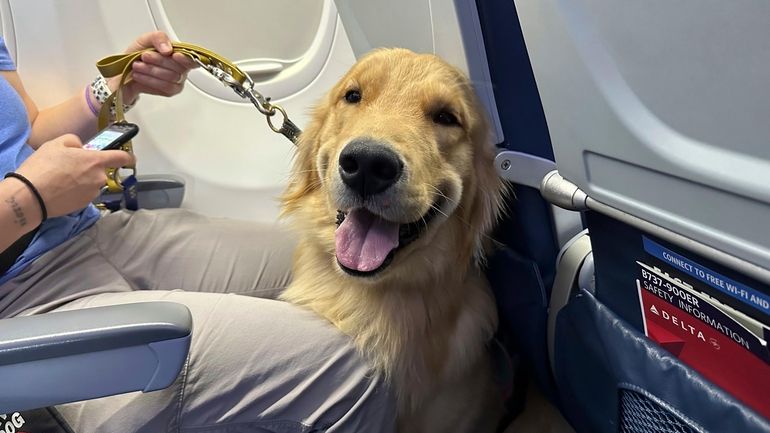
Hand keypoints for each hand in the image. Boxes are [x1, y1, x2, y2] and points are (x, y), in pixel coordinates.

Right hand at [15, 134, 134, 217]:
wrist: (31, 196)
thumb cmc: (43, 166)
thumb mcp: (56, 143)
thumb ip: (75, 142)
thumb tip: (82, 148)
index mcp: (96, 161)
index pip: (121, 157)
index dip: (128, 157)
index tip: (130, 159)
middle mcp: (99, 178)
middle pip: (101, 171)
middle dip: (89, 169)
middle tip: (68, 167)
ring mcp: (93, 193)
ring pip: (92, 183)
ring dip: (82, 181)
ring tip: (61, 179)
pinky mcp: (84, 205)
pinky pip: (84, 194)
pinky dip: (76, 192)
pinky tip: (60, 190)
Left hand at [111, 31, 197, 102]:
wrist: (124, 72)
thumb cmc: (137, 56)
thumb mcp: (145, 40)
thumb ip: (158, 38)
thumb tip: (168, 49)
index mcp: (179, 54)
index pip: (192, 58)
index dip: (186, 58)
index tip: (174, 55)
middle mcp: (181, 68)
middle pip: (179, 67)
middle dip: (159, 61)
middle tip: (144, 56)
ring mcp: (177, 81)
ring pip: (172, 77)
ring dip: (152, 71)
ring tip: (137, 66)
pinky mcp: (170, 91)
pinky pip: (166, 87)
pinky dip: (150, 80)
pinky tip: (140, 76)